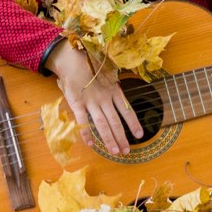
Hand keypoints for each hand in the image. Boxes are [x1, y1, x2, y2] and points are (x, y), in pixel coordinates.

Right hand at [50, 41, 142, 155]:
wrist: (72, 59)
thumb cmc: (90, 66)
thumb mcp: (107, 74)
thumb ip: (113, 86)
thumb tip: (120, 98)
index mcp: (114, 90)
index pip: (127, 110)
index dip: (133, 123)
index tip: (140, 135)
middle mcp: (105, 98)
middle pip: (116, 122)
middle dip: (122, 138)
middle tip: (126, 151)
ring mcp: (91, 102)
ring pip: (103, 124)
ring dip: (109, 139)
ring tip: (115, 152)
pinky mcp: (77, 104)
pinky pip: (83, 121)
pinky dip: (87, 134)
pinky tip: (91, 144)